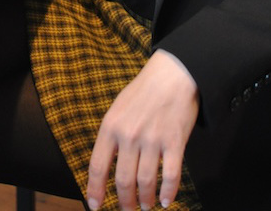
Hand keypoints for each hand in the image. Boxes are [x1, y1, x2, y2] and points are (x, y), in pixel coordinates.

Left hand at [87, 49, 198, 210]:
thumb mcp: (118, 107)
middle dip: (124, 202)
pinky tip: (167, 200)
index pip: (97, 166)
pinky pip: (171, 175)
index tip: (95, 206)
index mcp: (111, 125)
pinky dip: (169, 192)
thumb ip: (112, 134)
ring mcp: (153, 139)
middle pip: (123, 180)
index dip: (95, 190)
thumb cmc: (144, 90)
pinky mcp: (175, 141)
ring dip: (145, 200)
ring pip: (146, 182)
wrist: (173, 73)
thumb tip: (106, 165)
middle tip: (127, 209)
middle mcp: (130, 135)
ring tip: (146, 206)